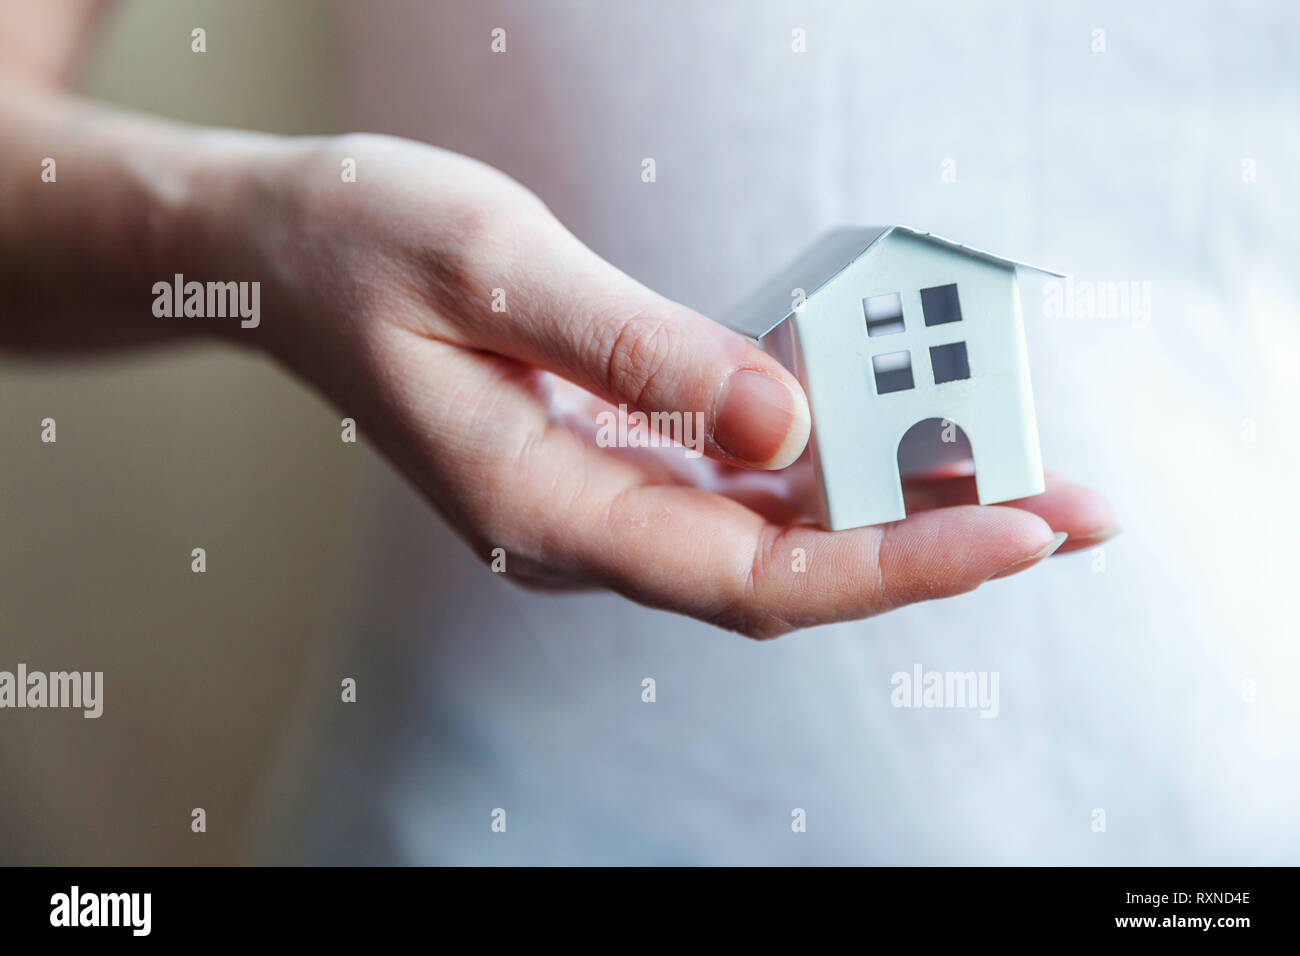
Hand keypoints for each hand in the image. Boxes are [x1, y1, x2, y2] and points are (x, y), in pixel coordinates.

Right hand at [229, 134, 1115, 637]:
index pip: (748, 574)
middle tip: (1072, 510)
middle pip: (785, 572)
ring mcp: (602, 497)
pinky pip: (742, 481)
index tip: (1016, 533)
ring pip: (773, 534)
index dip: (889, 564)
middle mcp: (584, 526)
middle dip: (932, 546)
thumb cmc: (368, 247)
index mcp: (545, 506)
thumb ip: (641, 351)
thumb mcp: (497, 269)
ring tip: (1018, 470)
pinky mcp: (616, 455)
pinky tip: (900, 429)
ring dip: (895, 507)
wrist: (284, 253)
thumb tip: (788, 424)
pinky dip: (830, 463)